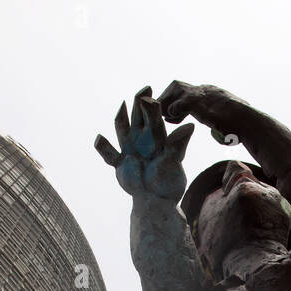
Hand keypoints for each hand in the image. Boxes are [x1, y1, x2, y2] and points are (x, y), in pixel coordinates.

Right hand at [94, 86, 194, 200]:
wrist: (156, 201)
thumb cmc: (168, 183)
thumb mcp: (173, 162)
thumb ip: (178, 145)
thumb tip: (191, 126)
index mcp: (156, 139)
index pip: (153, 117)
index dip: (152, 105)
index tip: (152, 96)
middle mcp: (142, 139)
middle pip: (138, 116)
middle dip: (139, 102)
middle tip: (145, 89)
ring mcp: (129, 149)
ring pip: (122, 128)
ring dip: (121, 116)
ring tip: (122, 105)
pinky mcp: (119, 162)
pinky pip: (109, 153)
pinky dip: (102, 146)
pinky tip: (99, 138)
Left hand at [158, 80, 240, 143]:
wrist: (252, 125)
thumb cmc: (245, 129)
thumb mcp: (231, 125)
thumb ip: (222, 126)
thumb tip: (221, 135)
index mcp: (213, 93)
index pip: (189, 92)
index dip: (178, 103)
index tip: (173, 117)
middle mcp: (207, 89)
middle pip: (178, 85)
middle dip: (168, 98)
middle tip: (164, 115)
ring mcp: (204, 94)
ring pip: (176, 88)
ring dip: (167, 102)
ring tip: (166, 117)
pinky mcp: (202, 103)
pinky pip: (180, 102)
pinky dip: (173, 110)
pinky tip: (174, 120)